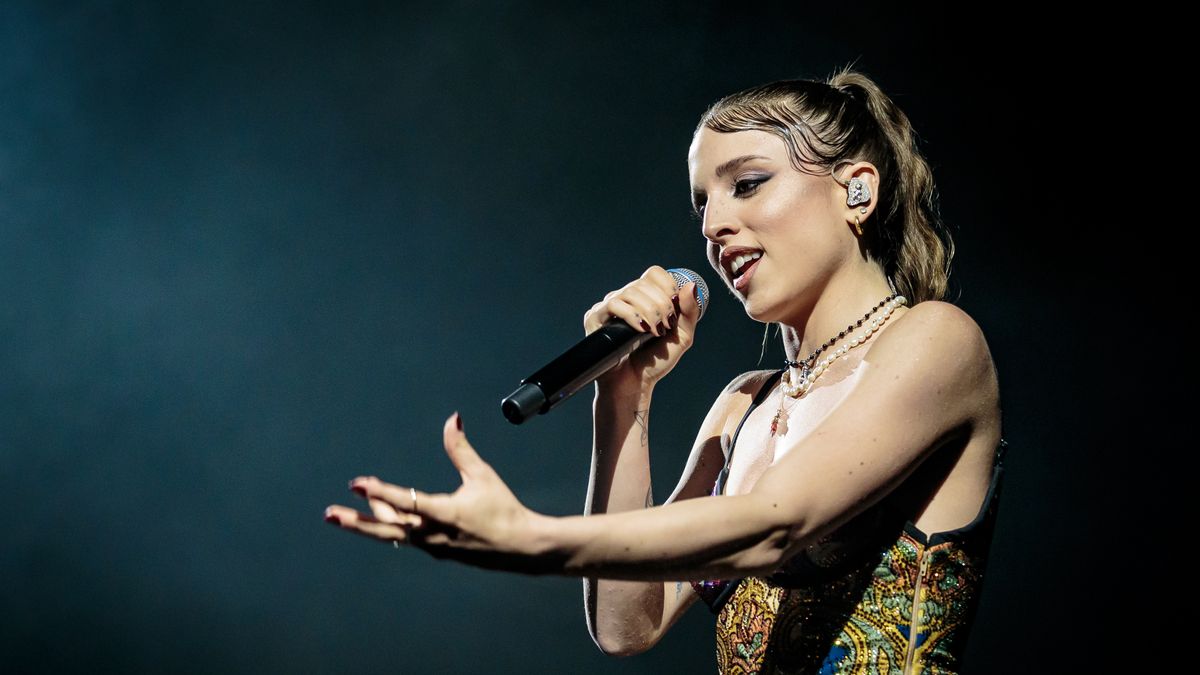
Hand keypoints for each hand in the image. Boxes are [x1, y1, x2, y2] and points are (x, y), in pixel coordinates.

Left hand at [324, 412, 551, 572]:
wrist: (521, 547)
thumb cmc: (503, 509)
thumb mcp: (483, 475)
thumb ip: (461, 449)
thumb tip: (452, 419)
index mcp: (444, 514)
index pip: (405, 502)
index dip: (379, 492)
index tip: (357, 484)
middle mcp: (432, 534)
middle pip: (386, 528)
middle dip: (355, 522)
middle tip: (330, 514)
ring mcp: (432, 546)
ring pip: (393, 534)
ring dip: (369, 523)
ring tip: (344, 516)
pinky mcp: (437, 550)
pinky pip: (407, 538)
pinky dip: (391, 527)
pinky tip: (381, 521)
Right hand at [582, 266, 701, 390]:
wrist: (634, 385)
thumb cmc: (655, 362)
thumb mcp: (681, 337)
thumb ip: (689, 312)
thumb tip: (690, 286)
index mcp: (644, 298)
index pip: (654, 274)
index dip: (667, 286)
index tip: (675, 308)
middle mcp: (624, 298)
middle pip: (644, 282)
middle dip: (662, 304)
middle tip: (665, 327)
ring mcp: (608, 307)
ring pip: (630, 292)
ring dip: (649, 311)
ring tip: (654, 331)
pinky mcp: (595, 318)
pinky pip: (614, 304)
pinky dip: (632, 316)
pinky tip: (641, 330)